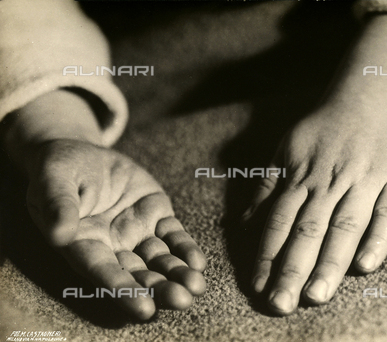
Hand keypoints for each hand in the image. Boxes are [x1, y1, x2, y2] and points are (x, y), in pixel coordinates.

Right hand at [25, 139, 206, 319]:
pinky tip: (198, 262)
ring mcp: (137, 232)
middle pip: (138, 273)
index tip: (144, 308)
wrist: (84, 156)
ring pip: (160, 259)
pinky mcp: (156, 215)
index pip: (103, 271)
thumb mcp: (53, 181)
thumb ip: (58, 205)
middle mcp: (112, 245)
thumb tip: (58, 234)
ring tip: (196, 286)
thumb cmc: (60, 171)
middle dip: (160, 288)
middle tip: (181, 300)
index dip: (123, 290)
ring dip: (178, 273)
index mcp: (83, 244)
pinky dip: (186, 248)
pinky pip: (173, 235)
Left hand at [246, 99, 386, 314]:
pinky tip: (364, 266)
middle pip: (307, 230)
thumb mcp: (287, 147)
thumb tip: (244, 222)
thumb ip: (267, 185)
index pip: (279, 221)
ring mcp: (364, 179)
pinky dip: (376, 239)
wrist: (375, 89)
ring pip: (344, 226)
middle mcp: (329, 181)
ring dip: (328, 263)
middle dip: (291, 269)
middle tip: (279, 305)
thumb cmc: (327, 124)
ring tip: (315, 297)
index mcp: (301, 175)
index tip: (256, 285)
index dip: (266, 254)